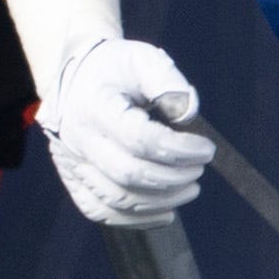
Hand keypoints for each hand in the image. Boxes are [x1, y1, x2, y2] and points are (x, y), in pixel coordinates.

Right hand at [39, 34, 212, 227]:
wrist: (72, 76)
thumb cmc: (115, 68)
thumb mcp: (143, 58)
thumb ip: (167, 80)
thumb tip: (188, 113)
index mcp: (94, 107)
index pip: (140, 139)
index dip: (180, 150)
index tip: (207, 149)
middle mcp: (77, 140)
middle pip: (129, 174)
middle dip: (175, 177)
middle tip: (200, 168)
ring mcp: (71, 163)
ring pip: (117, 199)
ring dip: (162, 200)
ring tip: (191, 187)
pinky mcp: (72, 179)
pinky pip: (99, 211)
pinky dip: (135, 220)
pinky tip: (167, 213)